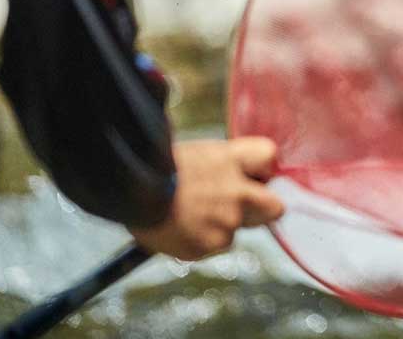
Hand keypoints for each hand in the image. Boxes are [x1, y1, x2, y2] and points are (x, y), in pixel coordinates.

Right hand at [129, 137, 285, 259]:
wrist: (127, 192)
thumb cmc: (154, 167)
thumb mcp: (195, 155)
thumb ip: (223, 166)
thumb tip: (236, 176)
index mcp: (232, 160)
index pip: (270, 157)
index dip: (263, 168)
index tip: (253, 173)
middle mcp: (237, 192)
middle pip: (275, 207)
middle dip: (262, 209)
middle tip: (239, 206)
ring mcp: (225, 222)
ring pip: (237, 230)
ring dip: (220, 227)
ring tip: (189, 215)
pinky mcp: (208, 246)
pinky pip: (212, 246)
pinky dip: (199, 242)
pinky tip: (178, 229)